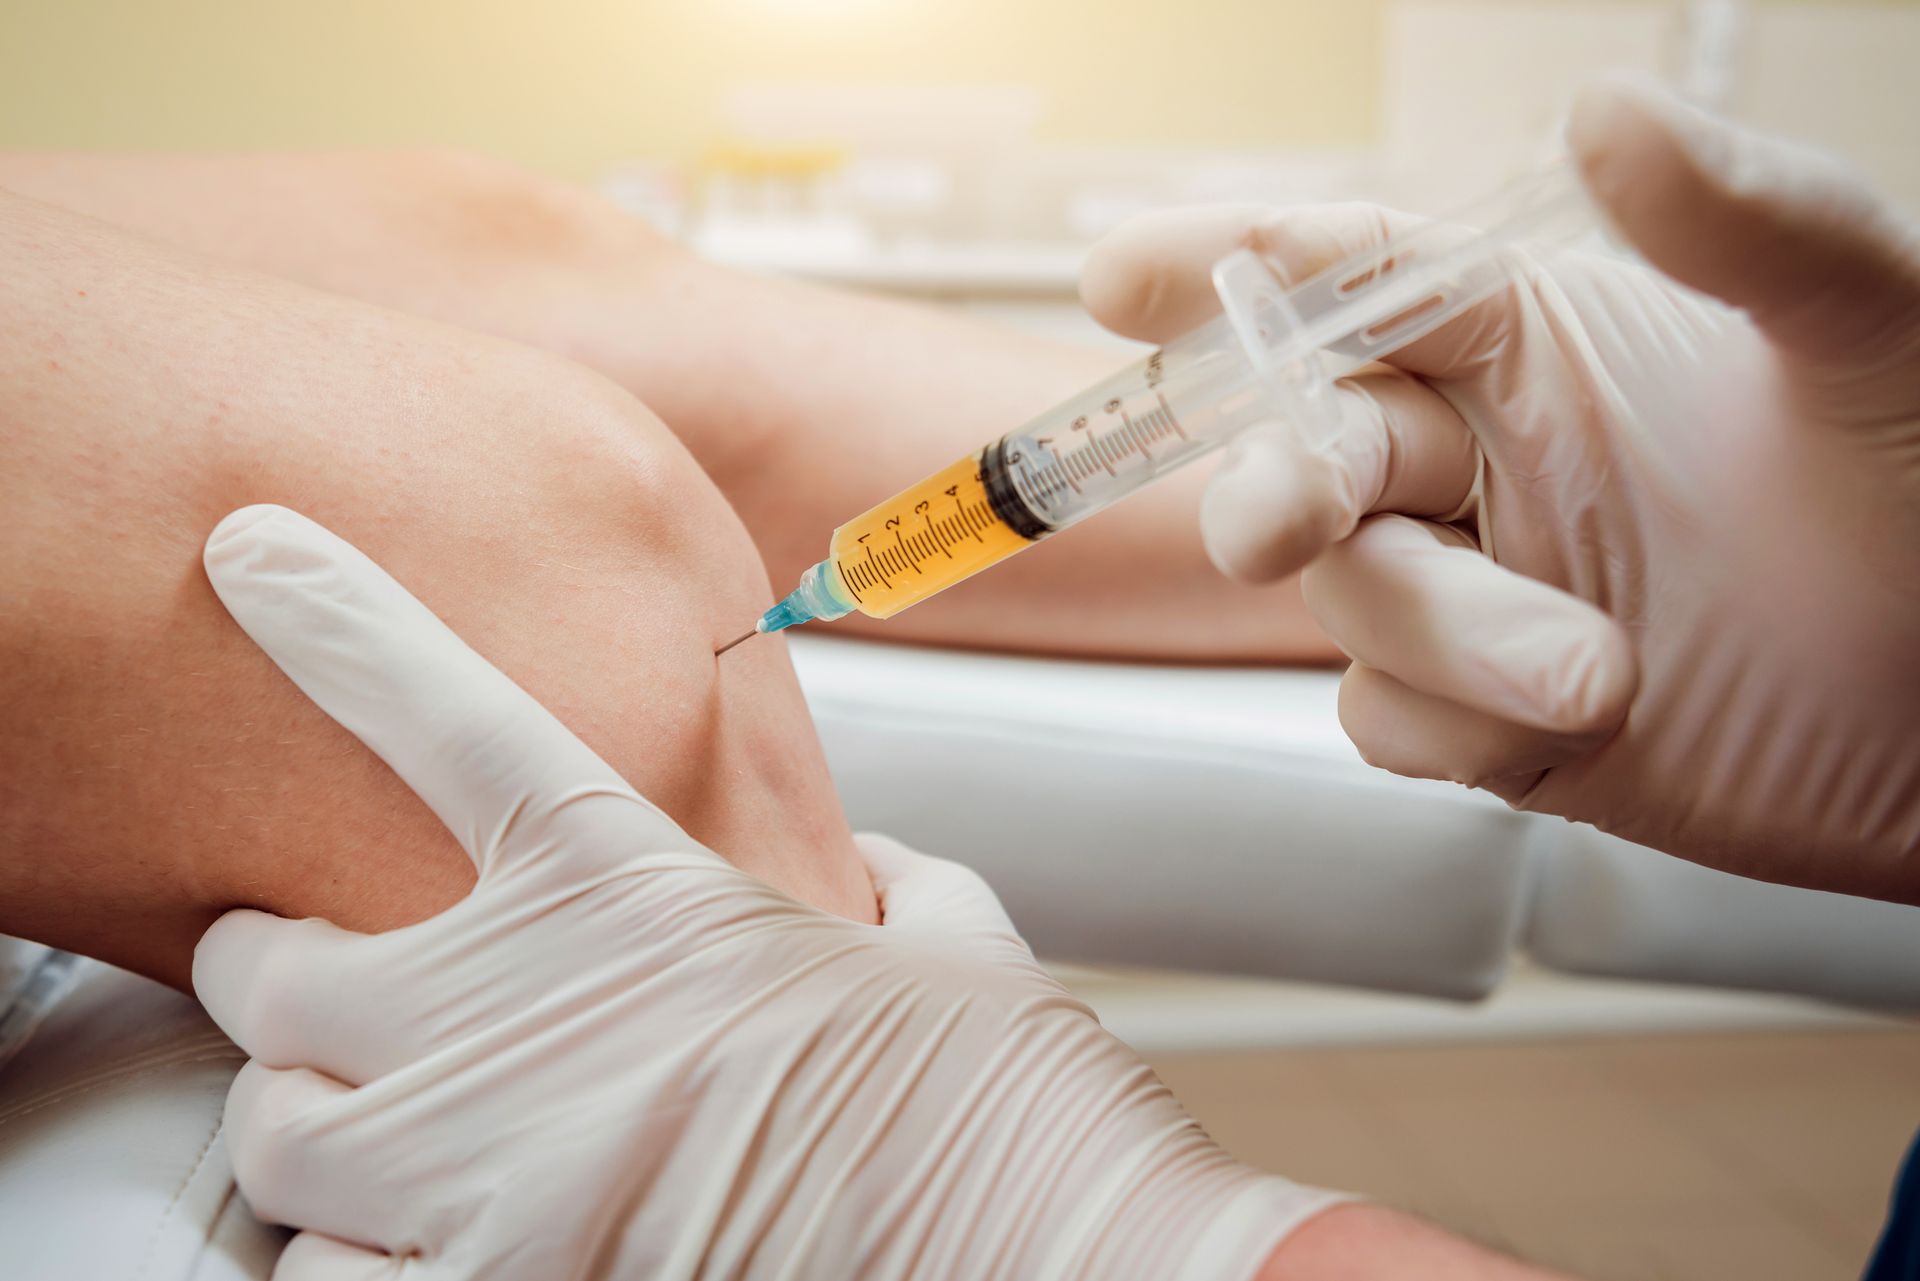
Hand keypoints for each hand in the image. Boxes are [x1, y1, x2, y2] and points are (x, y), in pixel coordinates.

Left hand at [192, 505, 1340, 1279]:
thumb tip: (844, 863)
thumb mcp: (944, 939)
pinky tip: (418, 1242)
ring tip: (374, 1130)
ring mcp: (493, 1169)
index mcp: (643, 886)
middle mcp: (530, 1013)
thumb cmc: (1007, 1104)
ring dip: (314, 1123)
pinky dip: (356, 1258)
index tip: (255, 554)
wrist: (1059, 1257)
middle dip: (281, 969)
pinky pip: (325, 1280)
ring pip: (276, 1135)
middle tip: (314, 975)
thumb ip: (864, 877)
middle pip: (272, 964)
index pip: (441, 713)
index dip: (335, 621)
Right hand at [1080, 79, 1919, 900]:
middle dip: (1277, 481)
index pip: (1357, 280)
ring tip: (1595, 673)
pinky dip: (1439, 722)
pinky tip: (1550, 728)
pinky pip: (1387, 713)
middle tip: (1281, 524)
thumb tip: (1605, 108)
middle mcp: (1486, 458)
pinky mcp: (1482, 717)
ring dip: (1441, 633)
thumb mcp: (1872, 330)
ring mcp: (1477, 589)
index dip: (1233, 266)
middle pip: (1312, 444)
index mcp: (1540, 342)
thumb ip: (1750, 218)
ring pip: (1351, 595)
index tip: (1125, 275)